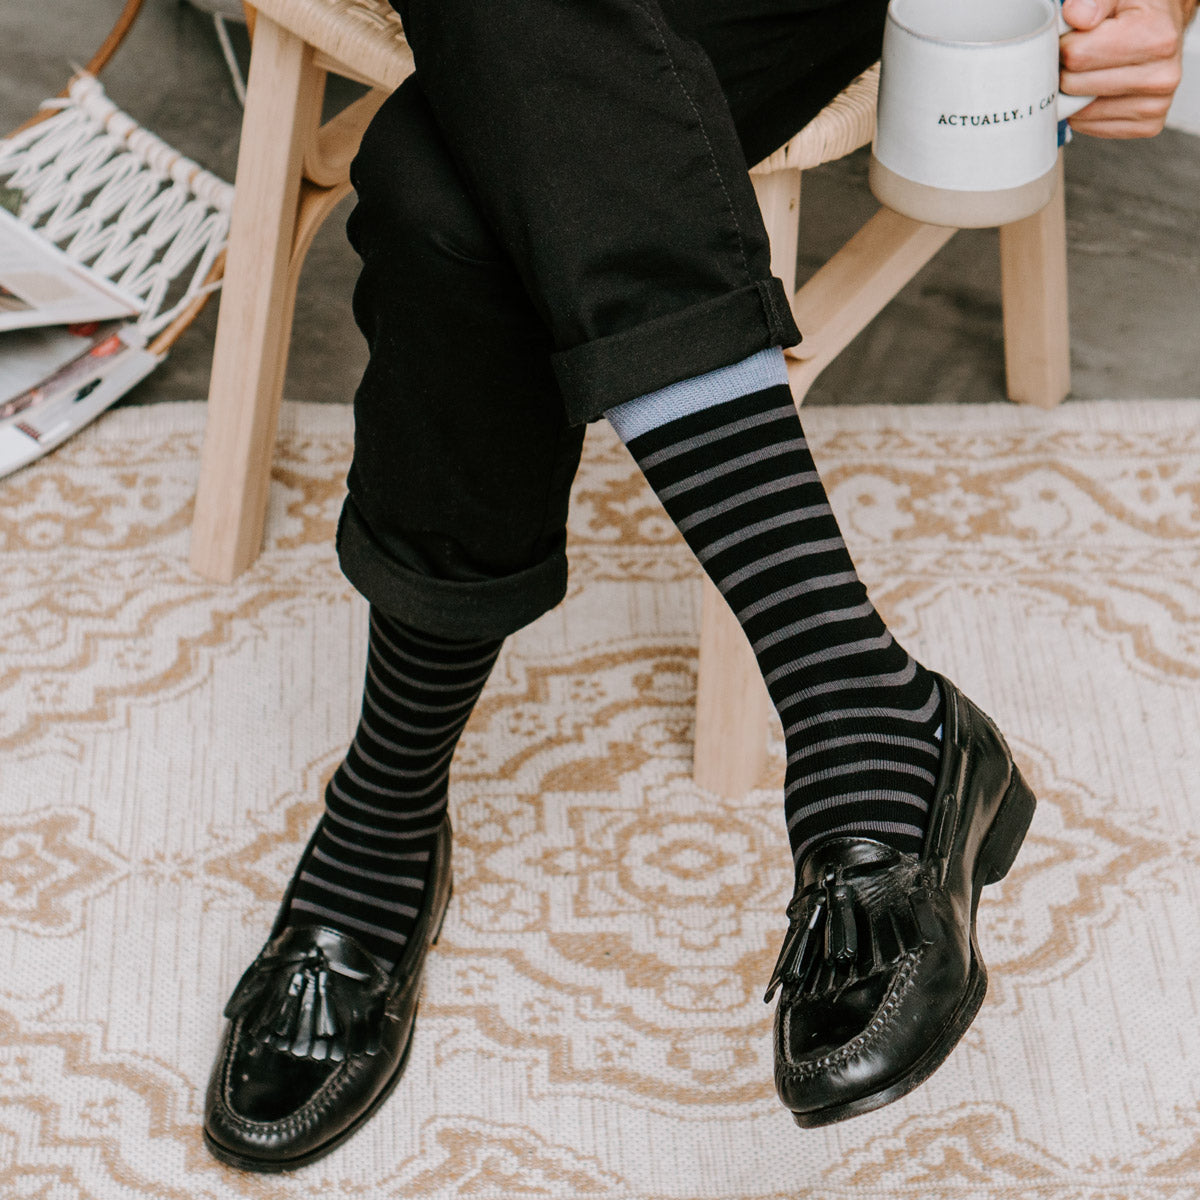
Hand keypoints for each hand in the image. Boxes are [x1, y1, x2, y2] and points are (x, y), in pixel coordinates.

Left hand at [1059, 0, 1196, 136]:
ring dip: (1077, 94)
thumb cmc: (1139, 11)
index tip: (1076, 37)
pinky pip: (1091, 128)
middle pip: (1074, 86)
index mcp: (1156, 39)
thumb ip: (1095, 0)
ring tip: (1095, 71)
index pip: (1076, 56)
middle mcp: (1161, 77)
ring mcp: (1155, 106)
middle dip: (1069, 69)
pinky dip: (1086, 112)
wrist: (1165, 28)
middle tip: (1085, 56)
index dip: (1066, 45)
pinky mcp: (1146, 126)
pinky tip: (1100, 91)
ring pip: (1079, 112)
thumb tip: (1076, 16)